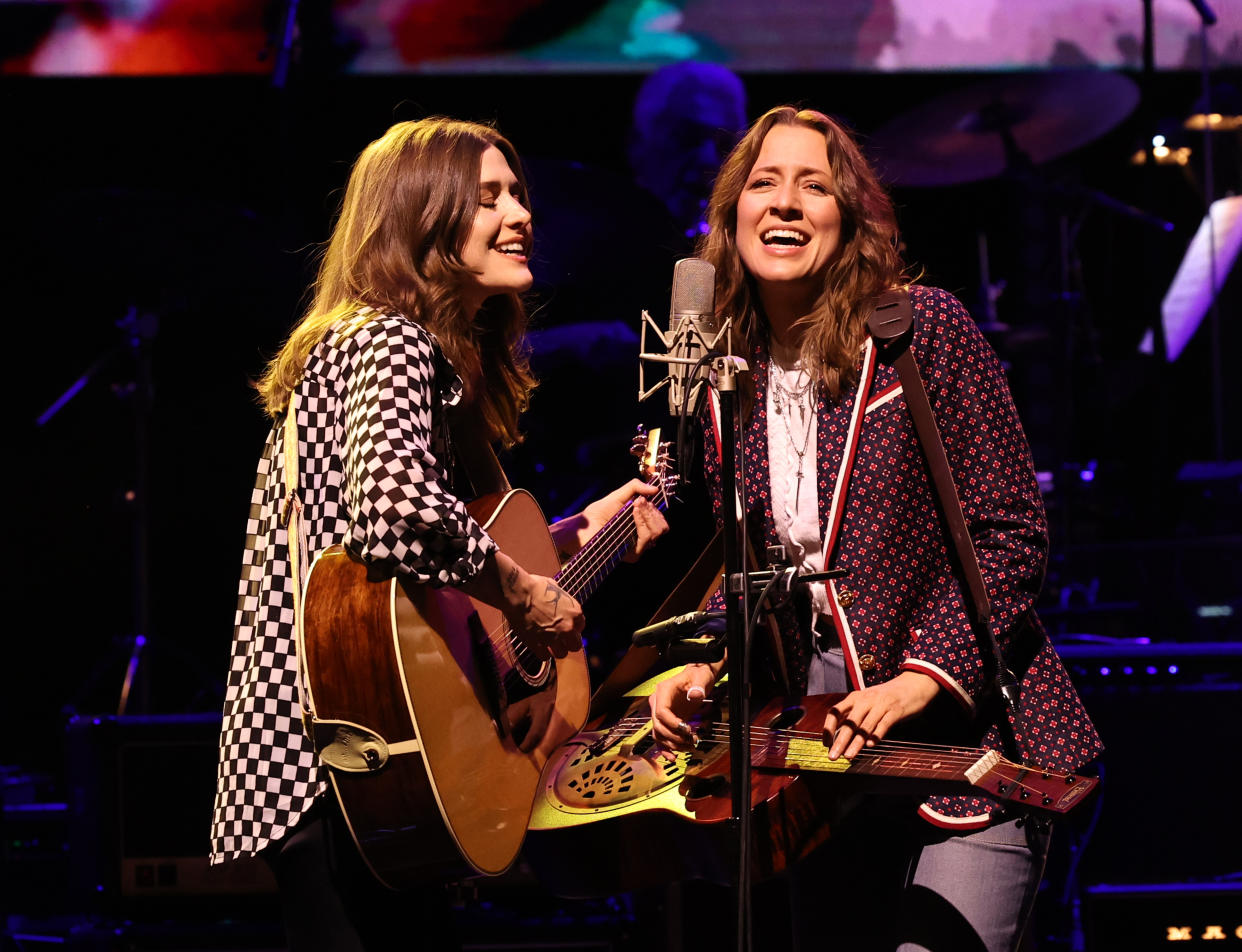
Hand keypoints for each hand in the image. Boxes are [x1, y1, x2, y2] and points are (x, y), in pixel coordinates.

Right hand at [507, 568, 583, 659]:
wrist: (518, 593)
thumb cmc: (534, 586)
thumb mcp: (554, 587)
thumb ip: (561, 598)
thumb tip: (558, 596)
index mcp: (575, 612)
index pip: (581, 626)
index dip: (573, 627)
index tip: (566, 627)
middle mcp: (567, 627)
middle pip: (575, 645)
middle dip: (568, 643)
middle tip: (560, 640)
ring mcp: (553, 637)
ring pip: (561, 654)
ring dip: (556, 650)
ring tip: (549, 645)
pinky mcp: (538, 644)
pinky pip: (545, 656)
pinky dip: (542, 653)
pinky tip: (538, 646)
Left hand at [550, 478, 668, 560]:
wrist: (584, 526)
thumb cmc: (598, 513)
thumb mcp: (618, 496)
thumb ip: (635, 488)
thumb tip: (655, 489)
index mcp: (641, 525)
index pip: (660, 520)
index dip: (656, 508)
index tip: (646, 498)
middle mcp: (641, 537)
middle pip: (662, 527)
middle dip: (653, 511)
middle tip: (640, 502)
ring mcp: (637, 547)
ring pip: (656, 533)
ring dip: (648, 516)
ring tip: (635, 507)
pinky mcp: (631, 555)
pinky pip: (645, 540)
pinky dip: (641, 524)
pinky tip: (633, 514)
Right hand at [648, 663, 718, 757]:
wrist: (697, 677)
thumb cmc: (698, 675)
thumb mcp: (701, 678)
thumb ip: (698, 687)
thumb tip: (694, 696)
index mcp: (663, 691)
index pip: (661, 712)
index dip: (672, 724)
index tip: (686, 729)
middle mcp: (657, 702)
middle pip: (658, 726)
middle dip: (674, 737)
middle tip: (690, 741)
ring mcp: (660, 712)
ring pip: (659, 734)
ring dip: (672, 744)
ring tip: (689, 746)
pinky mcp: (666, 721)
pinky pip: (661, 736)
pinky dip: (665, 748)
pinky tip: (672, 757)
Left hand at [822, 671, 941, 759]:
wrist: (912, 684)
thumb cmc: (886, 697)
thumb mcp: (866, 701)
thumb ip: (853, 715)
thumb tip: (838, 735)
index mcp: (855, 697)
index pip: (835, 711)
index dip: (828, 727)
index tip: (826, 743)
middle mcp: (866, 699)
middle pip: (849, 722)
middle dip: (840, 740)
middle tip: (833, 755)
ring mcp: (881, 704)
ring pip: (865, 725)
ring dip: (856, 742)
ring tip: (849, 755)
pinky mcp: (896, 711)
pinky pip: (884, 724)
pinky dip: (877, 734)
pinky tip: (871, 745)